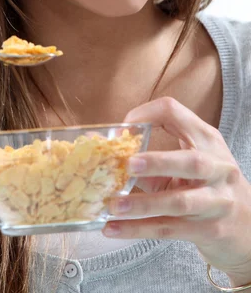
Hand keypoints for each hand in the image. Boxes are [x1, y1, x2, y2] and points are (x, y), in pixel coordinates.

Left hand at [103, 97, 250, 285]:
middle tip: (127, 164)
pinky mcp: (210, 231)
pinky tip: (114, 228)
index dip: (147, 116)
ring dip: (142, 204)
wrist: (247, 229)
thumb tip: (108, 160)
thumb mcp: (189, 167)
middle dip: (157, 162)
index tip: (123, 127)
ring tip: (113, 205)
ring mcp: (218, 202)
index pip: (176, 114)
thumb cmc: (208, 188)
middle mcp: (218, 168)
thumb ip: (153, 163)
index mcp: (207, 141)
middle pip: (191, 163)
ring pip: (179, 202)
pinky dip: (139, 229)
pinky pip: (170, 229)